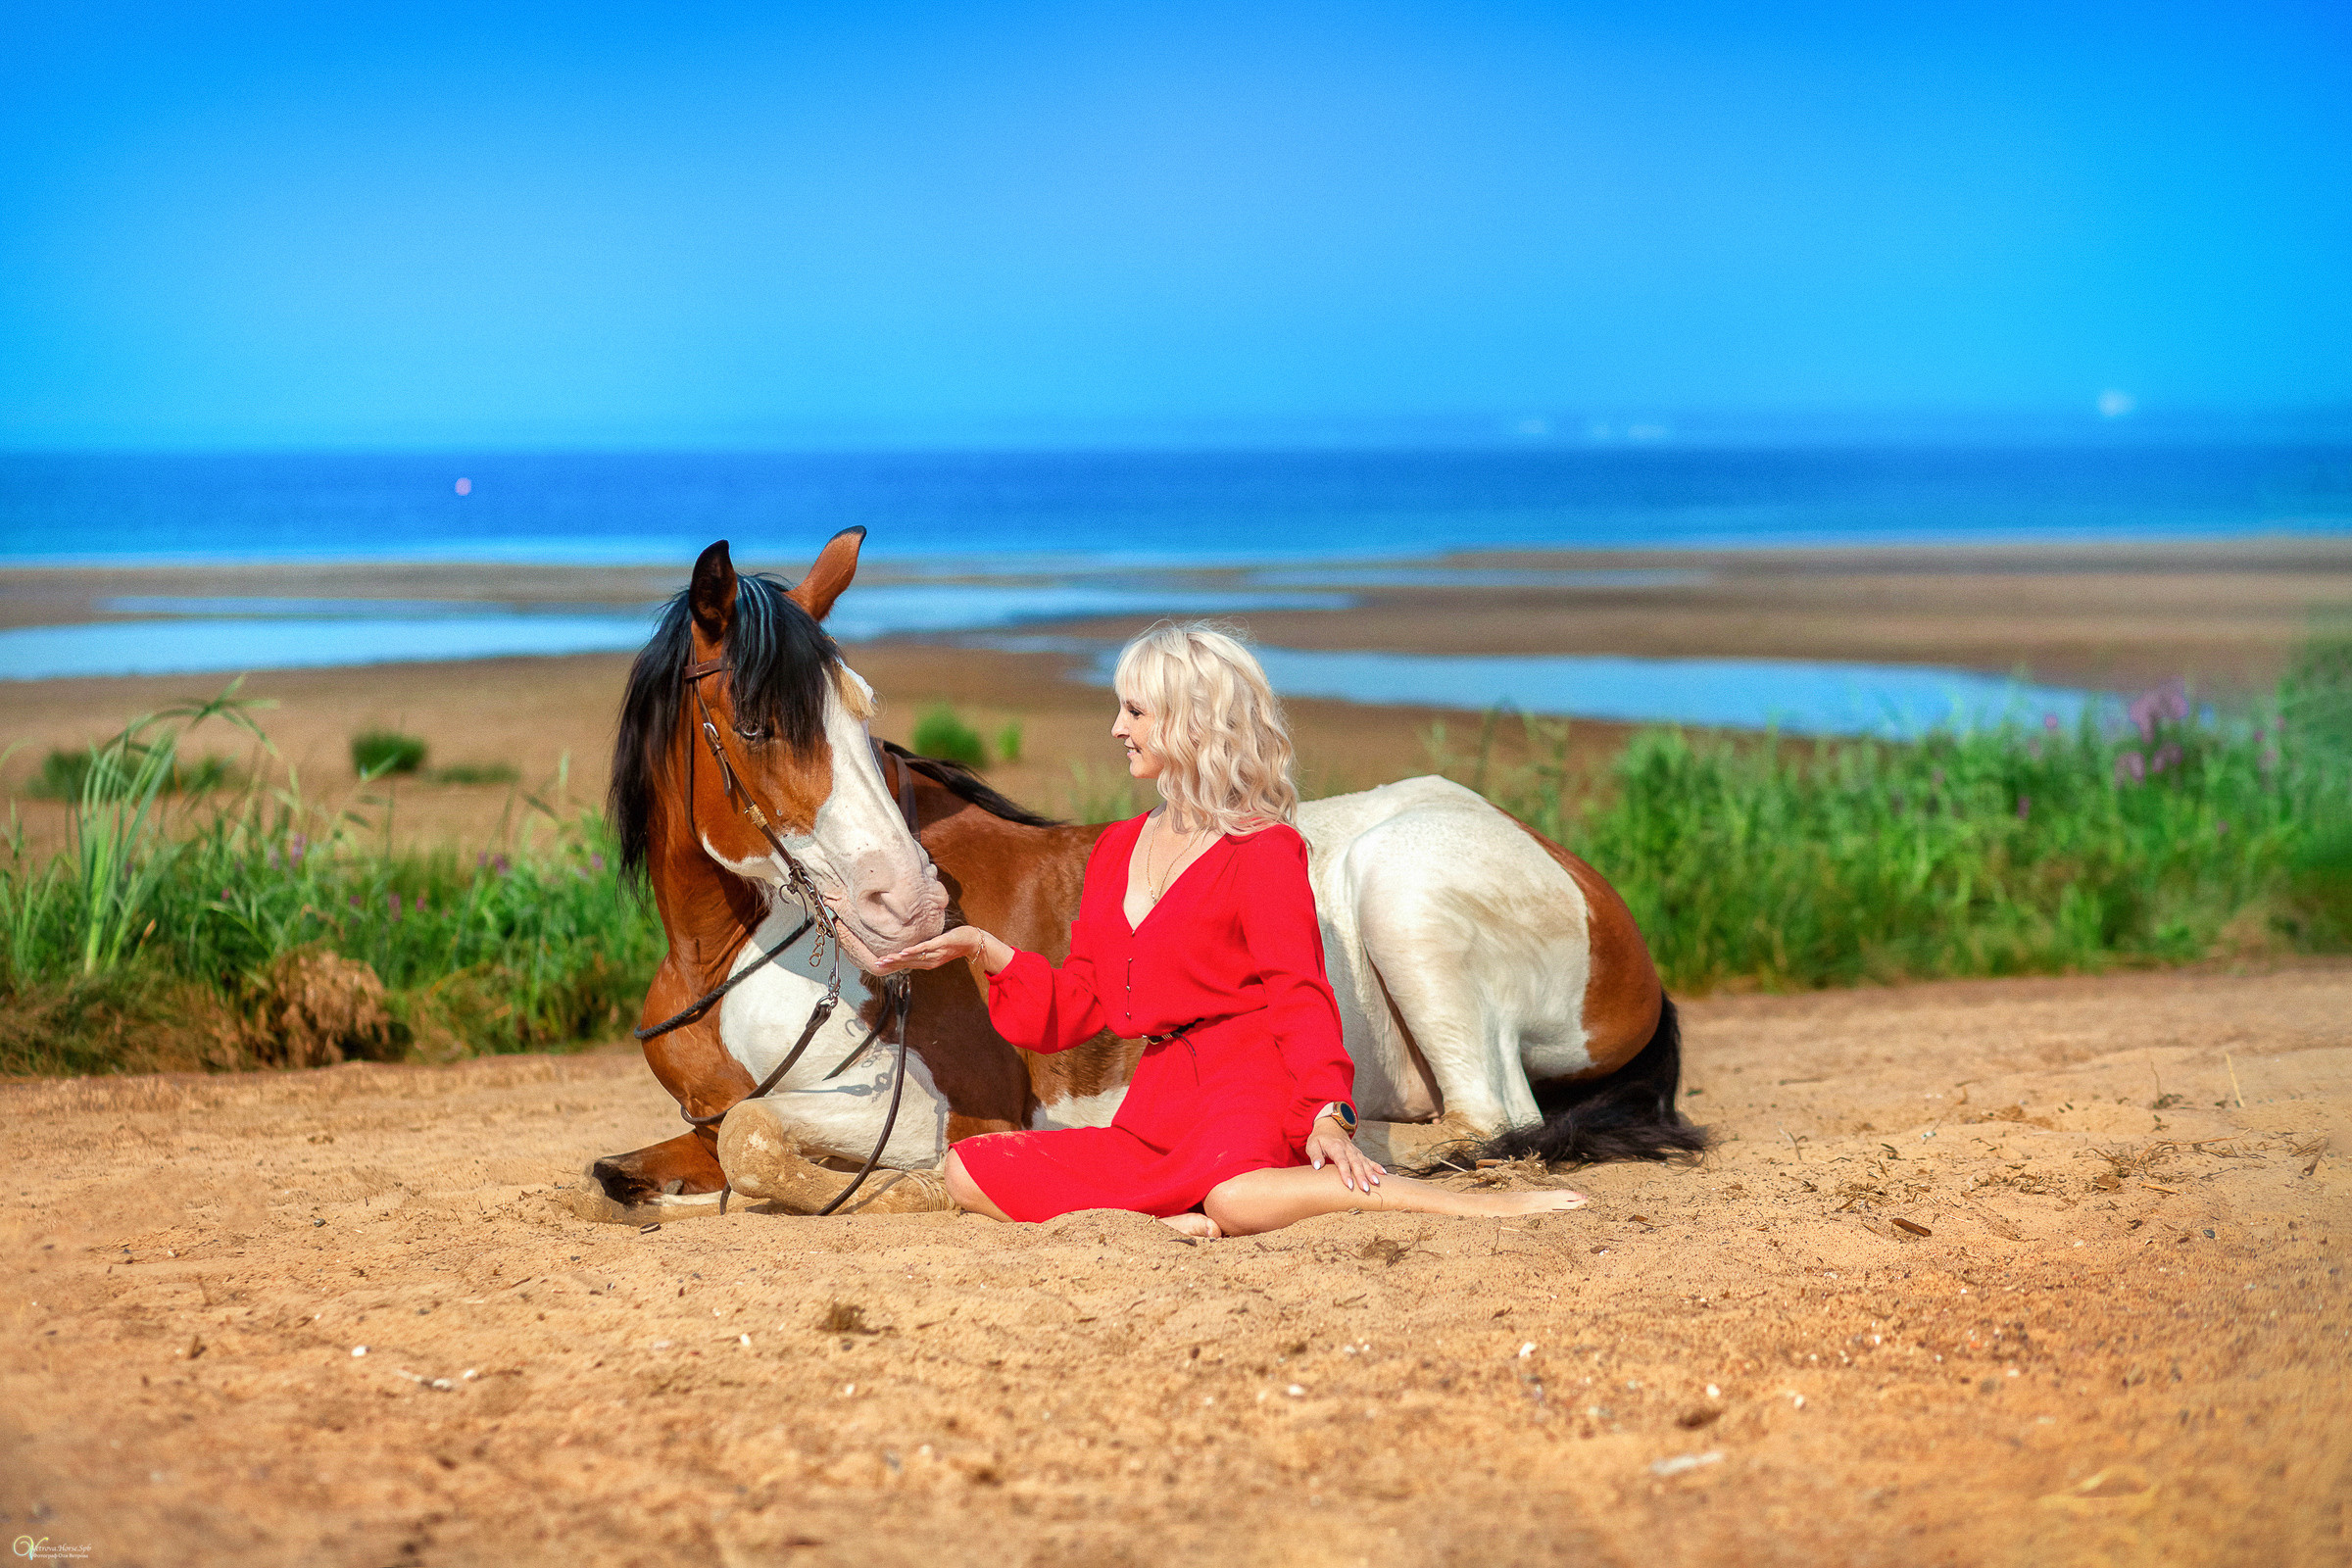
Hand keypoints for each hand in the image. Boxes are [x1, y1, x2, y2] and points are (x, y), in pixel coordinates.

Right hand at [877, 925, 997, 973]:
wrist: (973, 942)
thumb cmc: (954, 942)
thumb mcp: (937, 947)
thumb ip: (925, 948)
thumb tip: (913, 945)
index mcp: (928, 962)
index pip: (907, 964)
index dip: (893, 965)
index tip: (878, 965)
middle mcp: (930, 961)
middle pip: (907, 963)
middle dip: (891, 963)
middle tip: (876, 964)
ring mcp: (935, 954)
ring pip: (913, 957)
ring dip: (898, 958)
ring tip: (885, 959)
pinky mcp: (940, 944)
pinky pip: (924, 948)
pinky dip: (913, 951)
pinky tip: (903, 952)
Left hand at [1306, 1115, 1383, 1193]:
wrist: (1330, 1127)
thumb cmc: (1320, 1139)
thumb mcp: (1312, 1145)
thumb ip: (1315, 1155)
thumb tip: (1317, 1167)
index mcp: (1335, 1147)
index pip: (1341, 1161)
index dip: (1345, 1173)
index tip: (1349, 1185)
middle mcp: (1347, 1149)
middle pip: (1355, 1163)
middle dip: (1361, 1176)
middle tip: (1365, 1188)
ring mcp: (1355, 1151)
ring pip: (1364, 1162)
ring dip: (1370, 1173)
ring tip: (1376, 1183)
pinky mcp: (1359, 1153)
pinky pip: (1369, 1160)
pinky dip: (1376, 1166)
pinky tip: (1384, 1174)